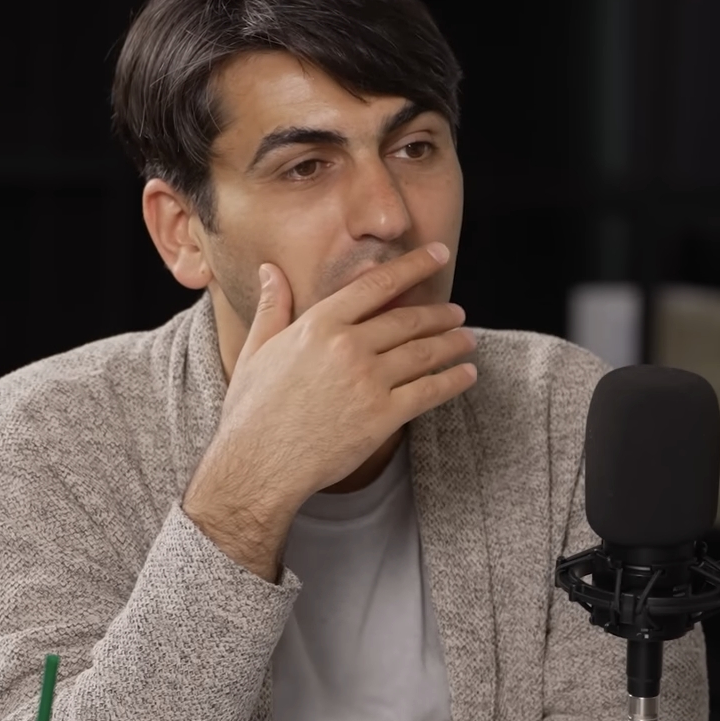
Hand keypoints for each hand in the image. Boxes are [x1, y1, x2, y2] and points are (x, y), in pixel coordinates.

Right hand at [184, 242, 477, 579]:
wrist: (257, 465)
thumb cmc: (251, 411)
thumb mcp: (254, 351)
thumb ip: (272, 307)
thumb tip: (271, 270)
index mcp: (319, 325)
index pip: (376, 285)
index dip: (412, 267)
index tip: (437, 254)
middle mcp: (348, 346)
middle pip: (407, 320)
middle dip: (439, 314)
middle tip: (457, 312)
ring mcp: (368, 381)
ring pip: (423, 353)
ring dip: (452, 343)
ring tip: (467, 340)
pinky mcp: (382, 416)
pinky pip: (428, 391)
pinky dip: (453, 381)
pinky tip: (466, 374)